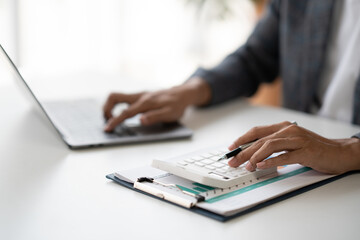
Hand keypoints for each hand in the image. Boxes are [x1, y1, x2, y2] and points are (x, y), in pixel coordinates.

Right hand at [103, 77, 210, 131]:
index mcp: (145, 103)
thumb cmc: (177, 105)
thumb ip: (154, 117)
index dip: (115, 121)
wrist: (183, 93)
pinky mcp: (140, 95)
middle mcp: (140, 96)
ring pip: (118, 96)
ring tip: (111, 118)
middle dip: (106, 108)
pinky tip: (120, 114)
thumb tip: (140, 120)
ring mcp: (139, 95)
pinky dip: (117, 106)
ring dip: (110, 107)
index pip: (125, 112)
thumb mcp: (170, 114)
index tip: (108, 128)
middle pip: (114, 97)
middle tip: (107, 121)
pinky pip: (124, 98)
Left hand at [227, 121, 359, 173]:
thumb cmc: (313, 148)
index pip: (257, 131)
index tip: (231, 148)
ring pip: (270, 145)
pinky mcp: (305, 151)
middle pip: (260, 140)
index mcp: (284, 127)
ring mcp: (297, 140)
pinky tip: (261, 166)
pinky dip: (271, 161)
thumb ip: (275, 145)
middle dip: (243, 151)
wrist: (339, 152)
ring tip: (246, 166)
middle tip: (233, 161)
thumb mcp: (291, 142)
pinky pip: (285, 156)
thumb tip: (254, 154)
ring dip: (255, 156)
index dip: (242, 139)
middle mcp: (289, 130)